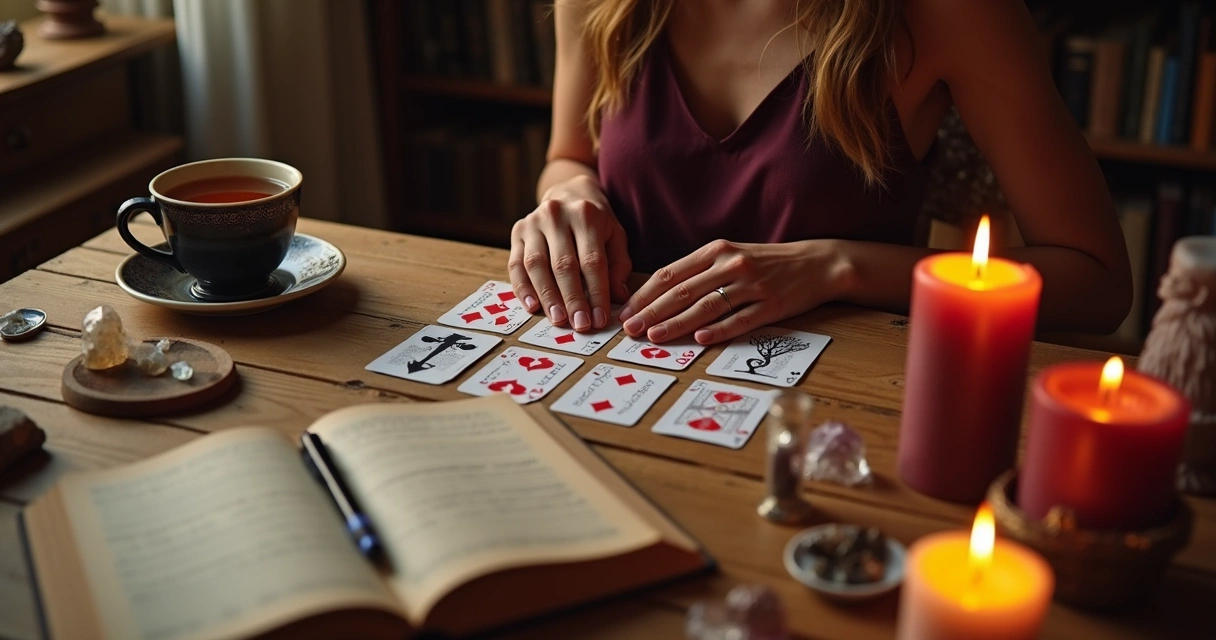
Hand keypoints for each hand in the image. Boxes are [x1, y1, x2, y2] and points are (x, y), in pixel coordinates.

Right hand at [508, 176, 631, 330]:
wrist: (568, 194)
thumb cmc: (595, 222)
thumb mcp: (615, 235)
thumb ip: (618, 265)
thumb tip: (618, 297)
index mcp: (586, 215)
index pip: (592, 260)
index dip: (596, 292)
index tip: (599, 319)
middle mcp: (556, 215)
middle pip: (563, 264)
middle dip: (572, 299)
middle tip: (580, 325)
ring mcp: (533, 222)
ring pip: (536, 265)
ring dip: (547, 297)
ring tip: (558, 320)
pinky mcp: (517, 231)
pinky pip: (516, 264)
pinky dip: (522, 288)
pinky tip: (533, 307)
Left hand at [618, 239, 856, 344]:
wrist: (817, 263)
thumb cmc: (766, 262)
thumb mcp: (731, 256)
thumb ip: (699, 272)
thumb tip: (660, 295)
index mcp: (716, 250)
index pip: (672, 273)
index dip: (645, 294)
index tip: (626, 311)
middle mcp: (731, 265)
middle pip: (683, 291)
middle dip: (652, 311)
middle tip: (630, 329)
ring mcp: (752, 286)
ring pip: (707, 306)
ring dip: (677, 323)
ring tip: (654, 336)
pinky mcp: (771, 305)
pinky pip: (740, 320)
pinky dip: (719, 330)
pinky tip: (700, 340)